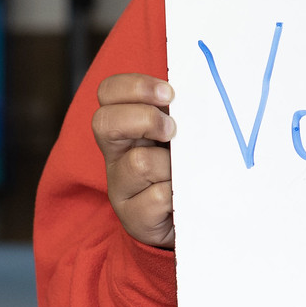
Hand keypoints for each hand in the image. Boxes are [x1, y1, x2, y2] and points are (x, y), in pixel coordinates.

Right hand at [94, 73, 176, 247]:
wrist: (189, 219)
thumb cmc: (185, 169)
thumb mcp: (180, 136)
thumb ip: (181, 114)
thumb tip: (201, 90)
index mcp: (125, 126)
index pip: (109, 92)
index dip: (134, 87)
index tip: (169, 94)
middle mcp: (116, 153)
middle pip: (104, 122)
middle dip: (144, 119)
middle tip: (172, 130)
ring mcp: (120, 186)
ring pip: (139, 162)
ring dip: (170, 165)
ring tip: (184, 173)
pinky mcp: (133, 216)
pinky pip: (158, 197)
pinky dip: (177, 194)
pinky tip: (184, 197)